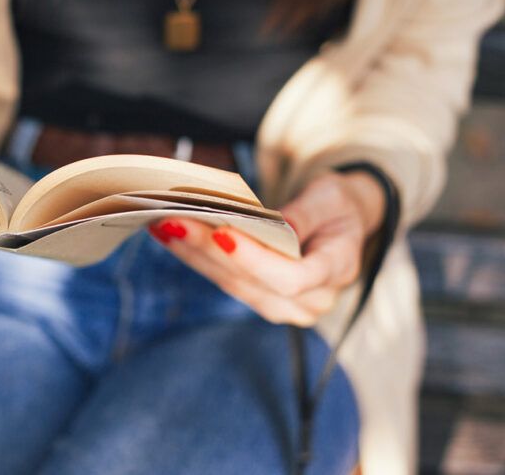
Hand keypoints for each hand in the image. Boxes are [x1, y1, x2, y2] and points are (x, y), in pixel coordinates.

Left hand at [148, 171, 385, 325]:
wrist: (341, 224)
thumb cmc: (336, 207)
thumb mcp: (330, 198)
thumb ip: (304, 214)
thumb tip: (270, 225)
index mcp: (337, 270)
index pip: (292, 278)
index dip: (254, 260)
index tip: (222, 234)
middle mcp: (311, 300)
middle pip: (251, 281)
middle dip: (207, 249)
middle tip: (172, 220)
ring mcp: (284, 307)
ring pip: (231, 283)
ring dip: (193, 254)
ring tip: (163, 225)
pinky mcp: (260, 299)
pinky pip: (225, 280)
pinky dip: (196, 257)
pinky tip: (171, 236)